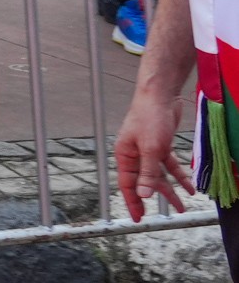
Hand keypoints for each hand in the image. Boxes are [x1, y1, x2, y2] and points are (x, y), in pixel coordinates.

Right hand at [114, 87, 192, 219]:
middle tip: (161, 215)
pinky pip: (169, 165)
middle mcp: (134, 154)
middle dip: (154, 198)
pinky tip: (189, 186)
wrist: (160, 95)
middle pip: (144, 182)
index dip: (132, 202)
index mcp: (125, 155)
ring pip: (159, 175)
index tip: (138, 217)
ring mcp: (148, 150)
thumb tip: (144, 195)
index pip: (127, 184)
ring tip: (182, 205)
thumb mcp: (150, 149)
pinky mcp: (160, 145)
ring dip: (170, 189)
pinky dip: (178, 175)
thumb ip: (148, 173)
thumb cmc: (149, 118)